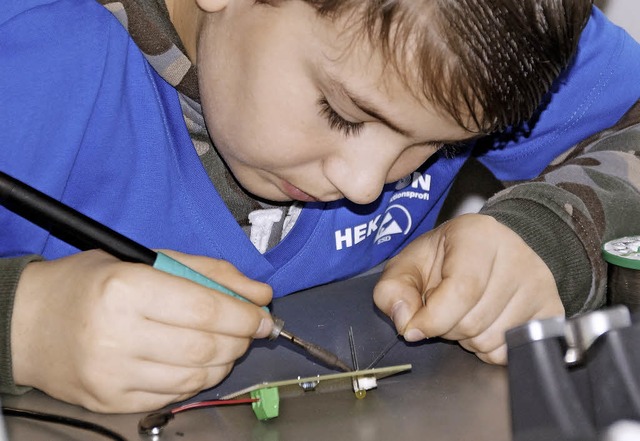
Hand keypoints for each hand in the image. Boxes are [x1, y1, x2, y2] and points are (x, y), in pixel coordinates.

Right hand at [11, 249, 272, 412]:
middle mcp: (116, 334)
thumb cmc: (89, 284)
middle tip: (249, 328)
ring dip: (225, 360)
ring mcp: (112, 374)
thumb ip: (208, 272)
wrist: (28, 324)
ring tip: (226, 343)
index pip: (206, 310)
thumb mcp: (146, 259)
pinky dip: (199, 379)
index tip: (263, 314)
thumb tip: (260, 293)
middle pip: (206, 347)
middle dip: (241, 338)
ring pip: (196, 376)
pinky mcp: (111, 401)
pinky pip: (174, 396)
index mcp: (125, 288)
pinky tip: (199, 362)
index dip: (246, 315)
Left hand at [373, 214, 563, 364]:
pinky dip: (491, 348)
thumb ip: (392, 292)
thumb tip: (406, 322)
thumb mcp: (406, 266)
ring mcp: (538, 282)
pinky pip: (513, 350)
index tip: (415, 328)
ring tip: (465, 313)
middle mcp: (515, 254)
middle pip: (474, 321)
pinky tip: (485, 324)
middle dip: (447, 328)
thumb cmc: (444, 259)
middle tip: (444, 310)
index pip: (461, 291)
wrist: (487, 251)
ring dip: (468, 339)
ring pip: (493, 339)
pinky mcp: (551, 308)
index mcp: (477, 235)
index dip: (432, 319)